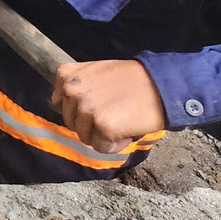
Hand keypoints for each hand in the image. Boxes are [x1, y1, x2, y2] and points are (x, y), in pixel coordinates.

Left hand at [51, 60, 167, 152]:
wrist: (161, 85)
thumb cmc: (132, 79)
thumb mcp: (95, 72)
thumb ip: (77, 86)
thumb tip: (59, 104)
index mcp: (66, 75)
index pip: (59, 103)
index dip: (80, 109)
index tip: (97, 105)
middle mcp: (71, 91)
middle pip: (72, 122)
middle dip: (91, 123)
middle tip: (114, 112)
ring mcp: (86, 109)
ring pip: (85, 136)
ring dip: (103, 134)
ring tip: (122, 118)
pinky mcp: (102, 126)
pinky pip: (101, 147)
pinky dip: (115, 144)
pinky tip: (127, 129)